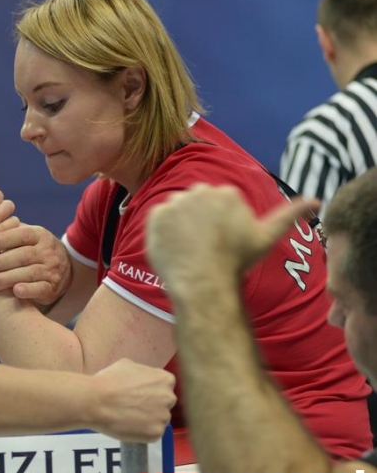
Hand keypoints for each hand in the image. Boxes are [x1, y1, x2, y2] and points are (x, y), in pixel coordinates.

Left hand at [0, 224, 71, 304]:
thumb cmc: (30, 249)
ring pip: (30, 273)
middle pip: (24, 255)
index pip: (22, 234)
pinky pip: (41, 288)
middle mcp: (47, 251)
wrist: (61, 268)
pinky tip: (15, 291)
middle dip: (0, 262)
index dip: (5, 239)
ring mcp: (51, 270)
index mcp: (39, 235)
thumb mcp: (22, 236)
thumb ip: (4, 230)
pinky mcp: (51, 287)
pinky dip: (28, 290)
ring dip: (8, 278)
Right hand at [92, 359, 175, 441]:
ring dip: (148, 419)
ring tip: (129, 417)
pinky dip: (142, 432)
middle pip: (164, 403)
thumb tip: (142, 379)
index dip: (151, 390)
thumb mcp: (127, 365)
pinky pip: (152, 433)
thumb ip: (142, 373)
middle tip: (134, 406)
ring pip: (159, 419)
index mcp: (165, 379)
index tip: (140, 393)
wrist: (96, 401)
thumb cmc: (109, 381)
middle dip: (153, 405)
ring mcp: (163, 417)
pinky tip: (128, 425)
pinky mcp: (156, 433)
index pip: (165, 386)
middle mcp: (169, 398)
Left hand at [145, 184, 318, 294]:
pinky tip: (174, 248)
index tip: (221, 241)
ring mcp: (176, 202)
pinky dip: (163, 232)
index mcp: (227, 192)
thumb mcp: (266, 237)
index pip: (218, 202)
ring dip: (180, 225)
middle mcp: (200, 190)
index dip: (219, 224)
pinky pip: (158, 220)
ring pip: (177, 211)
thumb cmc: (237, 262)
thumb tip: (317, 200)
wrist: (204, 282)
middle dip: (199, 220)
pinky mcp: (155, 215)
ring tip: (189, 248)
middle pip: (197, 203)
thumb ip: (289, 215)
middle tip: (204, 246)